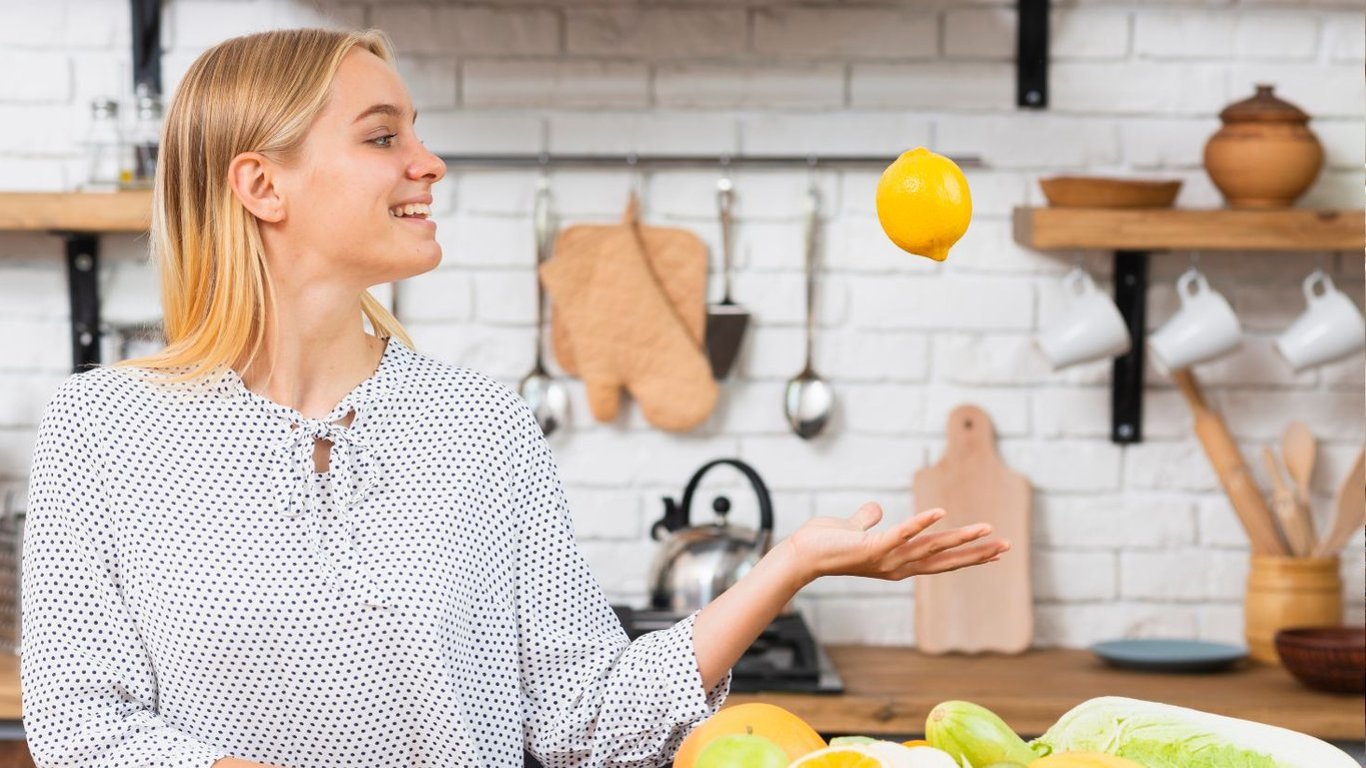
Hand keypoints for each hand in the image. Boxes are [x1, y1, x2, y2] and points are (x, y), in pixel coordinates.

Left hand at [783, 503, 1009, 584]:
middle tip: (1006, 546)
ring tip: (987, 528)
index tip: (994, 551)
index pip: (940, 559)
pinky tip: (940, 512)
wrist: (801, 554)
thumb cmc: (826, 544)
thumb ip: (867, 520)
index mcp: (898, 561)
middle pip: (945, 559)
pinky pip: (901, 534)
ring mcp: (887, 559)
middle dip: (977, 553)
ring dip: (960, 538)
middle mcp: (897, 565)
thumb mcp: (855, 530)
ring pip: (932, 548)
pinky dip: (920, 523)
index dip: (966, 554)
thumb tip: (875, 509)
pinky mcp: (872, 549)